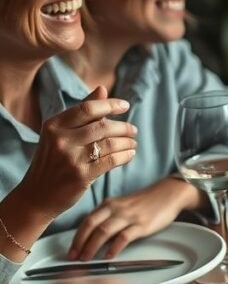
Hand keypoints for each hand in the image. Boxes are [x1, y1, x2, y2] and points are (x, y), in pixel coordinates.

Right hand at [21, 86, 137, 217]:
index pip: (88, 108)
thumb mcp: (59, 134)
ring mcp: (71, 158)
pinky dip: (125, 156)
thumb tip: (102, 88)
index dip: (110, 105)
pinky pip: (111, 160)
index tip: (126, 106)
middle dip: (123, 127)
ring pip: (110, 143)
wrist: (37, 195)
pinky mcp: (81, 175)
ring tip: (133, 143)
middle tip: (133, 130)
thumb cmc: (53, 160)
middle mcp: (61, 139)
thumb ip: (81, 112)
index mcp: (54, 125)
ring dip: (127, 142)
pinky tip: (130, 154)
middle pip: (102, 126)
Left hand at [68, 178, 201, 260]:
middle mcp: (115, 209)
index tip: (70, 251)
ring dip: (92, 247)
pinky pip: (124, 237)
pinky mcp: (142, 225)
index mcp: (109, 204)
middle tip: (73, 258)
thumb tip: (96, 239)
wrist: (169, 193)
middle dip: (79, 244)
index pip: (86, 221)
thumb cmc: (146, 202)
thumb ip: (109, 218)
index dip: (75, 237)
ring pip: (103, 232)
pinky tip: (109, 257)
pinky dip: (114, 248)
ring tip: (86, 260)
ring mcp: (128, 216)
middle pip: (91, 226)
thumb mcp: (123, 206)